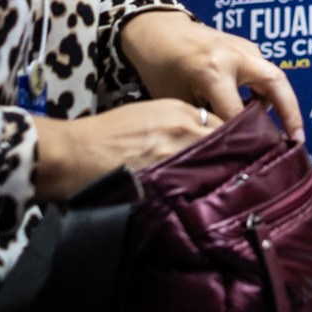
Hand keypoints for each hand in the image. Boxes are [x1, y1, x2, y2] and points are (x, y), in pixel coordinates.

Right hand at [31, 101, 214, 199]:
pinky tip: (204, 202)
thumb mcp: (146, 117)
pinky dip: (200, 191)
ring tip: (225, 190)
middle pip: (225, 142)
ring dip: (220, 175)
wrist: (73, 151)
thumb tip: (195, 143)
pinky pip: (194, 182)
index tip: (232, 155)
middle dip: (231, 157)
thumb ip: (175, 126)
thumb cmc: (102, 134)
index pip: (222, 124)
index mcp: (179, 110)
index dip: (228, 142)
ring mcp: (177, 149)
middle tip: (238, 174)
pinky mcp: (166, 173)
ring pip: (215, 162)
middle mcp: (185, 126)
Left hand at [119, 9, 302, 138]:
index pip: (238, 112)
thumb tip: (221, 146)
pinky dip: (267, 93)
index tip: (253, 158)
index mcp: (214, 71)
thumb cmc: (161, 65)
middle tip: (298, 140)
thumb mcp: (176, 98)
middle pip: (275, 85)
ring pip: (274, 78)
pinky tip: (259, 112)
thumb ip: (202, 119)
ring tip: (281, 132)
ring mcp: (245, 48)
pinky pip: (264, 73)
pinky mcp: (247, 47)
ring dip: (281, 103)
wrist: (159, 28)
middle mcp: (236, 57)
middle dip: (291, 113)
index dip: (245, 137)